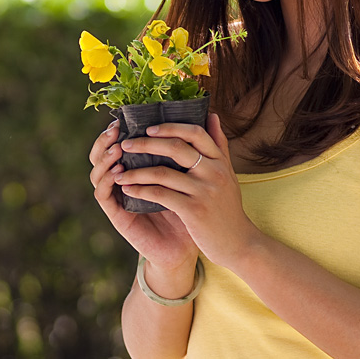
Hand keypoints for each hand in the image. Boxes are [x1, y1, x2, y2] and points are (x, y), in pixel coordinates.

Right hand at [89, 118, 198, 270]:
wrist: (186, 249)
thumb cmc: (189, 212)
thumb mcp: (192, 176)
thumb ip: (196, 148)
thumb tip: (212, 115)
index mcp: (135, 170)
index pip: (115, 144)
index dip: (115, 131)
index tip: (123, 118)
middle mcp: (123, 182)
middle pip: (101, 155)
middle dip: (104, 140)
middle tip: (115, 129)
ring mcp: (118, 198)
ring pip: (97, 172)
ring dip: (103, 158)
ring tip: (116, 148)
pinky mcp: (117, 215)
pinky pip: (104, 195)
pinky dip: (106, 182)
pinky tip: (117, 173)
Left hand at [111, 113, 261, 269]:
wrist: (240, 244)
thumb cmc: (228, 207)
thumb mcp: (228, 173)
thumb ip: (219, 145)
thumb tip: (212, 114)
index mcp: (220, 160)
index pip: (195, 132)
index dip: (170, 127)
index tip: (149, 128)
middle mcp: (214, 172)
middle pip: (176, 147)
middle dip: (146, 144)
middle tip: (126, 145)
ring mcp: (204, 191)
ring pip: (163, 172)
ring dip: (136, 172)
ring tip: (118, 173)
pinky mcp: (194, 211)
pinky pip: (161, 195)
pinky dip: (141, 191)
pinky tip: (128, 191)